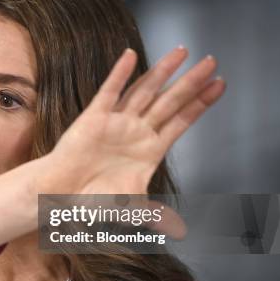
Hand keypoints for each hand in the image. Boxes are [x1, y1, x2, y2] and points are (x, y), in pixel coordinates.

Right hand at [38, 46, 223, 199]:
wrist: (60, 196)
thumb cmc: (91, 201)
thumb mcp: (130, 208)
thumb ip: (154, 213)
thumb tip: (176, 229)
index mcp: (148, 150)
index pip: (180, 121)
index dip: (200, 104)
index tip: (219, 86)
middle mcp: (136, 132)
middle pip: (170, 101)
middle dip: (191, 82)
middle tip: (212, 62)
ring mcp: (116, 122)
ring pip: (145, 92)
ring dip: (163, 72)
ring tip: (182, 52)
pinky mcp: (94, 117)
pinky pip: (110, 92)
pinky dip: (120, 74)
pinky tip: (131, 56)